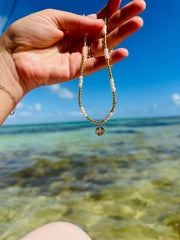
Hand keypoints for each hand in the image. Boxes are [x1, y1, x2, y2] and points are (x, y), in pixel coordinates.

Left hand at [0, 0, 145, 93]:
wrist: (14, 57)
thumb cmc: (28, 33)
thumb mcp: (52, 17)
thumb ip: (77, 21)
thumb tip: (101, 22)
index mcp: (73, 25)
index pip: (97, 16)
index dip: (109, 7)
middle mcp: (79, 40)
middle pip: (106, 30)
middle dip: (122, 18)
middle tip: (141, 7)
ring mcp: (79, 56)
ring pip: (104, 46)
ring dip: (121, 35)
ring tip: (138, 23)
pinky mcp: (77, 71)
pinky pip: (96, 65)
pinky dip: (109, 60)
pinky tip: (123, 52)